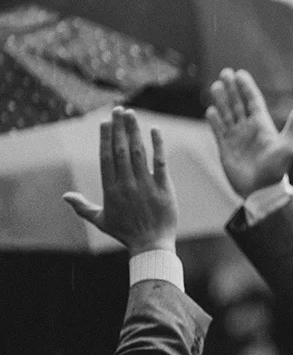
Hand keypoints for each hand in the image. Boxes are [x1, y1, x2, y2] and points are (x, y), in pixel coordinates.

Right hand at [63, 108, 178, 254]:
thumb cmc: (126, 233)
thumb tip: (65, 196)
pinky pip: (160, 163)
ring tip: (132, 114)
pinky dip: (158, 146)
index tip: (105, 122)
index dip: (106, 138)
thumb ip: (82, 207)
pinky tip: (155, 131)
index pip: (106, 158)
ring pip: (139, 153)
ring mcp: (146, 185)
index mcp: (111, 190)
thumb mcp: (100, 220)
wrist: (151, 245)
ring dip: (135, 132)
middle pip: (121, 151)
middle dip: (119, 128)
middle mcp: (127, 185)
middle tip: (119, 109)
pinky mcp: (164, 188)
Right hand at [205, 68, 292, 196]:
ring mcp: (236, 137)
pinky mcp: (226, 148)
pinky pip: (218, 130)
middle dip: (231, 88)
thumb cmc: (276, 169)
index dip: (246, 87)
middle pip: (238, 103)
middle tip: (225, 72)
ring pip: (227, 114)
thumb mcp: (287, 146)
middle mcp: (249, 128)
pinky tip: (210, 111)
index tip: (239, 73)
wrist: (261, 190)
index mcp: (263, 125)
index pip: (253, 101)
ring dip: (221, 100)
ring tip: (215, 86)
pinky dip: (214, 121)